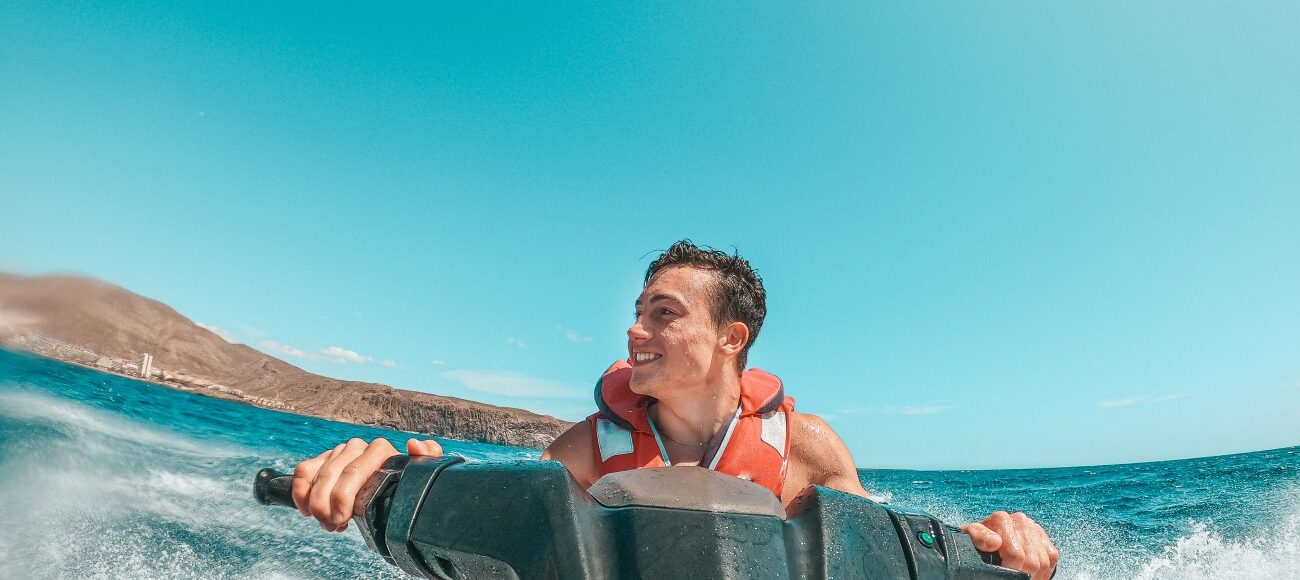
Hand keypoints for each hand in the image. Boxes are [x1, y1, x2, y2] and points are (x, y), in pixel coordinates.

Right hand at [291, 437, 443, 530]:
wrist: (390, 496)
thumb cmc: (404, 490)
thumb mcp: (419, 479)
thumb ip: (428, 459)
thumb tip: (414, 445)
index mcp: (380, 450)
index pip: (354, 470)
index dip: (341, 496)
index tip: (342, 518)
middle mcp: (359, 447)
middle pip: (332, 475)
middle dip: (326, 505)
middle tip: (332, 525)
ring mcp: (340, 452)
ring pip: (317, 474)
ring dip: (315, 503)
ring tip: (326, 523)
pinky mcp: (323, 460)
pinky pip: (304, 470)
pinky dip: (300, 491)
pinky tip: (307, 510)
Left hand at [963, 511, 1058, 579]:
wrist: (985, 540)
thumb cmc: (977, 542)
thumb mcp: (972, 539)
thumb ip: (978, 537)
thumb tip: (995, 542)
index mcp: (1001, 519)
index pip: (1015, 554)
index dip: (1011, 569)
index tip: (1003, 573)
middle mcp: (1020, 519)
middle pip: (1031, 560)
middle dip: (1022, 574)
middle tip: (1012, 577)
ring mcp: (1033, 527)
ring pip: (1043, 561)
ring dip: (1034, 574)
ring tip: (1021, 577)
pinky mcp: (1044, 536)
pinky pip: (1052, 557)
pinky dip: (1044, 570)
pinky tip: (1032, 573)